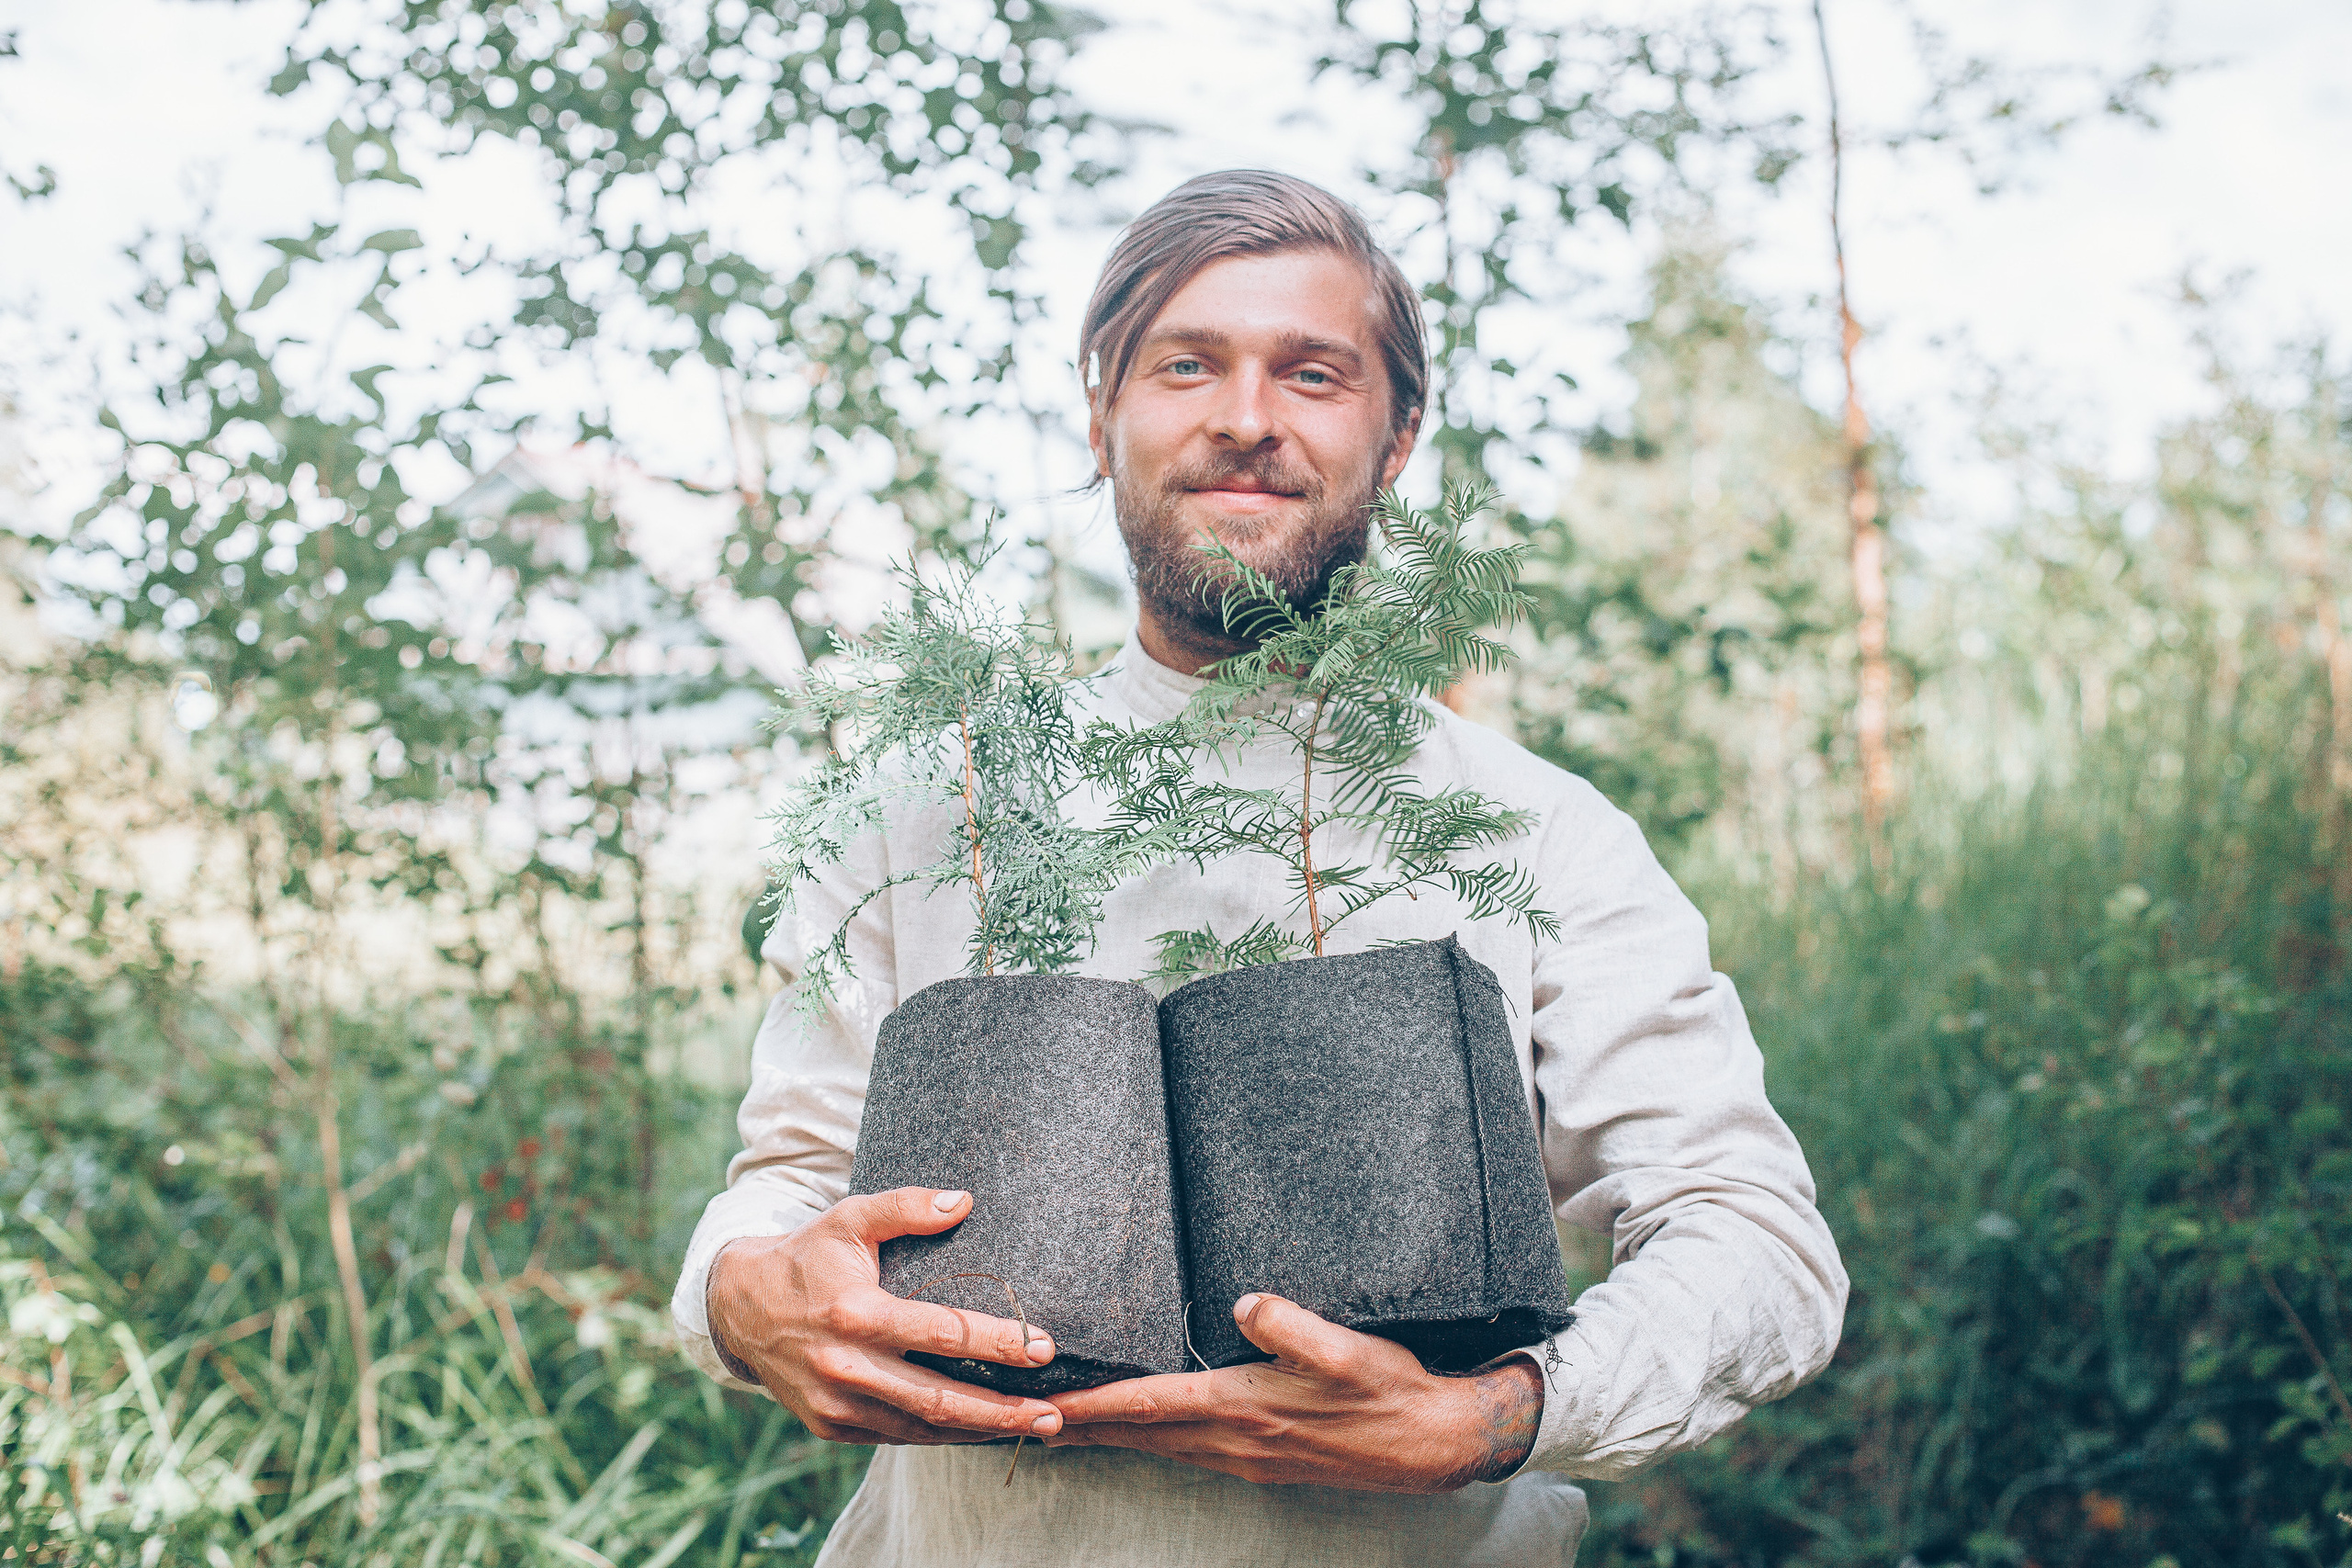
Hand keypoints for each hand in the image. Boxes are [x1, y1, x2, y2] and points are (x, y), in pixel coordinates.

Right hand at [706, 1187, 1066, 1445]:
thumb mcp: (850, 1219)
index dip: (997, 1342)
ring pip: (922, 1427)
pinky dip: (943, 1436)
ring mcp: (837, 1405)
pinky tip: (984, 1430)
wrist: (739, 1310)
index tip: (1044, 1348)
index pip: (941, 1333)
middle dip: (1003, 1409)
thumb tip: (962, 1200)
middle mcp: (845, 1367)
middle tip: (1055, 1411)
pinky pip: (898, 1436)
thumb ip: (906, 1206)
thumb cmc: (808, 1257)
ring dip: (981, 1431)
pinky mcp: (832, 1428)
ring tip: (1035, 1427)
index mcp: (855, 1314)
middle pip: (939, 1398)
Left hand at [1043, 1293, 1542, 1491]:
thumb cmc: (1391, 1393)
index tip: (1040, 1407)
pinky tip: (1139, 1430)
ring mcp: (1247, 1458)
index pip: (1147, 1407)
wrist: (1435, 1445)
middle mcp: (1235, 1442)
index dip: (1090, 1406)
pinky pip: (1184, 1451)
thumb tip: (1245, 1303)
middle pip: (1137, 1434)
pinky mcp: (1262, 1461)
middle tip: (1019, 1420)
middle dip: (1077, 1428)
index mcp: (1245, 1410)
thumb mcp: (1348, 1349)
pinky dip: (1147, 1440)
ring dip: (1108, 1436)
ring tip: (1062, 1424)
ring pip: (1157, 1447)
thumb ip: (1292, 1325)